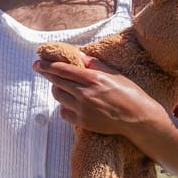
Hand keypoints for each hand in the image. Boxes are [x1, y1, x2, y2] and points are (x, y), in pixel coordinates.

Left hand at [33, 55, 162, 135]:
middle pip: (57, 81)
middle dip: (46, 73)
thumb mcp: (113, 74)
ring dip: (56, 89)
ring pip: (58, 96)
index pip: (63, 69)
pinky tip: (69, 102)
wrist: (138, 118)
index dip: (48, 65)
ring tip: (59, 85)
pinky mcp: (83, 122)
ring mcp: (83, 109)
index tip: (38, 61)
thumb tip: (79, 55)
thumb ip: (94, 64)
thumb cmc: (129, 93)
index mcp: (93, 78)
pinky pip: (64, 113)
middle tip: (39, 68)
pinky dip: (64, 106)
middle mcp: (85, 93)